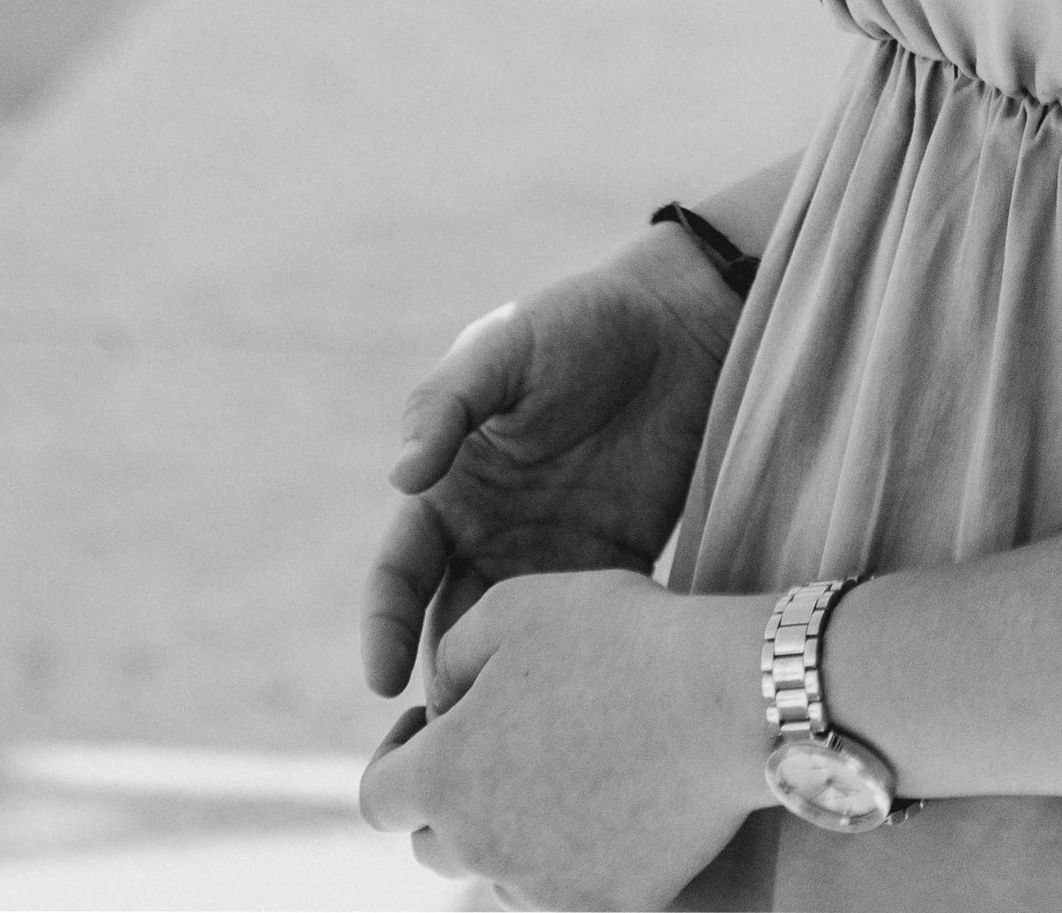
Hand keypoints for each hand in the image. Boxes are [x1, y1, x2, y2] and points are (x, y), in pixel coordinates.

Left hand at [359, 570, 768, 910]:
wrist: (727, 696)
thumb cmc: (616, 637)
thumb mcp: (515, 608)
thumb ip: (453, 655)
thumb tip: (441, 698)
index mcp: (446, 778)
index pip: (379, 797)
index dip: (397, 755)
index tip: (439, 721)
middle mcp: (484, 848)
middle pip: (434, 847)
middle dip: (449, 797)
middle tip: (500, 743)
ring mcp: (547, 887)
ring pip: (500, 871)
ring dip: (510, 829)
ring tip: (562, 762)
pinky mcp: (610, 905)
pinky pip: (568, 889)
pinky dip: (572, 854)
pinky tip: (609, 796)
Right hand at [361, 240, 739, 702]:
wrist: (679, 322)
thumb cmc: (577, 322)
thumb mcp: (504, 347)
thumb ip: (448, 403)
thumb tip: (399, 476)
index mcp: (450, 487)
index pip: (401, 572)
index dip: (384, 626)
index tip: (382, 682)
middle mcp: (492, 532)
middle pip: (449, 626)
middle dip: (440, 687)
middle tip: (447, 740)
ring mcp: (553, 553)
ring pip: (511, 645)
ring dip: (504, 690)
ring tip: (508, 739)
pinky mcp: (613, 563)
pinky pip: (582, 631)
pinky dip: (574, 666)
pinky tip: (580, 695)